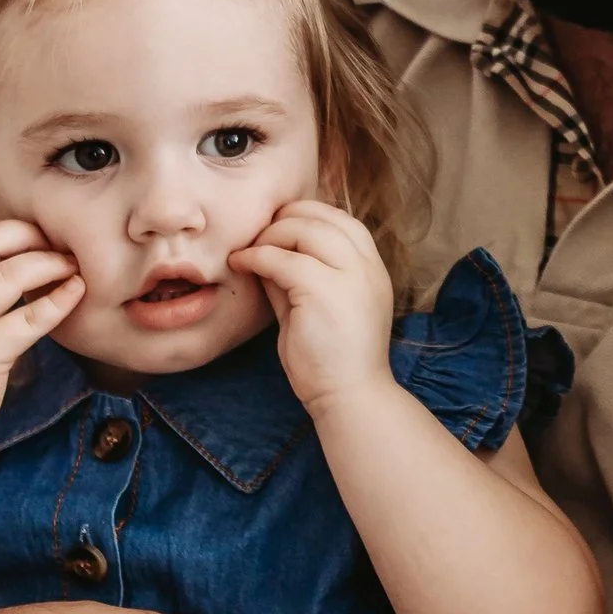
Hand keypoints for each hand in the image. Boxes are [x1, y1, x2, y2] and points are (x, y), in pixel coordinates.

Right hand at [0, 221, 82, 453]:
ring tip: (73, 266)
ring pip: (9, 276)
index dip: (12, 229)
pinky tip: (75, 292)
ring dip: (48, 264)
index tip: (41, 234)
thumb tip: (13, 255)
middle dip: (32, 237)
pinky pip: (29, 319)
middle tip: (63, 246)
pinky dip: (58, 301)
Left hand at [233, 201, 395, 415]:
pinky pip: (282, 259)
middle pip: (323, 216)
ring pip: (303, 228)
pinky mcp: (324, 290)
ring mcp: (350, 275)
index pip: (341, 220)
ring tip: (249, 251)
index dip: (305, 216)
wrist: (349, 397)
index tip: (277, 231)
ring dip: (269, 235)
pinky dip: (256, 257)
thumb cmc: (332, 360)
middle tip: (257, 238)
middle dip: (284, 219)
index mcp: (372, 268)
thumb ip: (298, 278)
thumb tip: (266, 251)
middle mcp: (367, 265)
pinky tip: (240, 264)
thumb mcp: (318, 308)